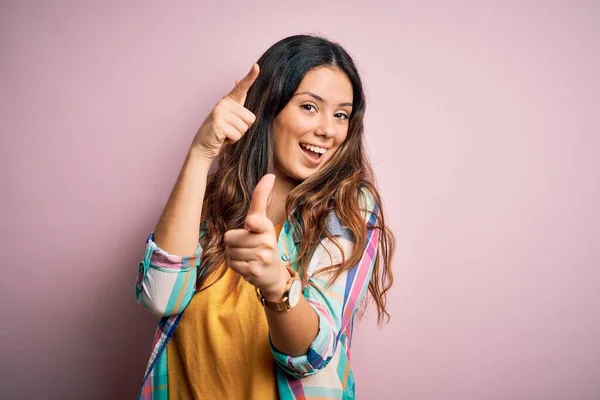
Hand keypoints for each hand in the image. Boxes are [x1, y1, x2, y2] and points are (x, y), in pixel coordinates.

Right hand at [191, 63, 259, 160]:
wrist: (204, 146)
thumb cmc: (220, 132)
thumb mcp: (230, 114)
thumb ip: (236, 100)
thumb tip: (238, 79)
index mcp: (228, 100)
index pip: (242, 87)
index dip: (250, 77)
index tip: (256, 66)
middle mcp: (223, 103)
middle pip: (251, 118)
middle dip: (243, 128)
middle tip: (229, 129)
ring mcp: (220, 112)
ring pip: (244, 128)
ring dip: (237, 135)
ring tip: (225, 133)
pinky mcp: (218, 124)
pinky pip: (237, 135)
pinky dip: (231, 140)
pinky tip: (222, 138)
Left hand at [224, 174, 289, 298]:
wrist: (273, 273)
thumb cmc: (263, 242)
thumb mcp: (262, 220)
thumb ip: (261, 198)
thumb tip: (270, 174)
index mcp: (265, 226)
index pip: (258, 221)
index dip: (253, 223)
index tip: (251, 223)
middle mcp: (266, 241)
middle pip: (230, 237)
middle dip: (232, 242)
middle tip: (244, 245)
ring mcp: (261, 257)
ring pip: (230, 251)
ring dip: (233, 254)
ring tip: (246, 255)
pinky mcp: (255, 271)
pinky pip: (232, 264)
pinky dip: (235, 265)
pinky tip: (246, 264)